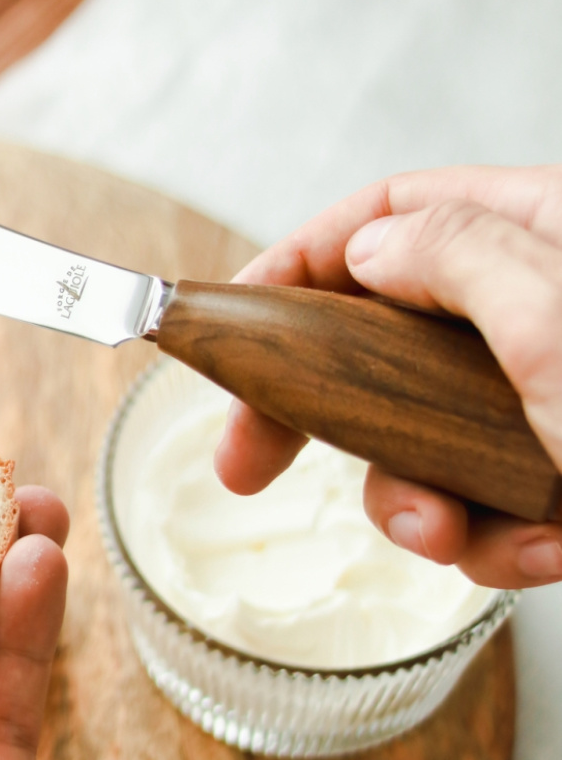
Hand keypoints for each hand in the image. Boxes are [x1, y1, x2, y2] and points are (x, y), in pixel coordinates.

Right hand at [214, 165, 561, 588]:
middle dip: (320, 412)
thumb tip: (366, 247)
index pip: (394, 212)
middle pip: (386, 337)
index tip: (229, 313)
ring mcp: (546, 398)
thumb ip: (453, 256)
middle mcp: (536, 308)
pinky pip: (488, 508)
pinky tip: (547, 547)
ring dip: (419, 502)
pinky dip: (500, 543)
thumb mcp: (554, 315)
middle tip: (245, 462)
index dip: (302, 257)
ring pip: (427, 440)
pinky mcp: (558, 475)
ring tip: (447, 529)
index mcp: (541, 231)